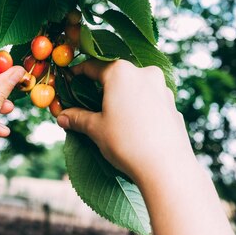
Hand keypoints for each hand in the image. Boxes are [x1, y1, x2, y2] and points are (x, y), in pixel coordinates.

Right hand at [57, 60, 193, 186]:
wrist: (167, 168)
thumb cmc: (126, 143)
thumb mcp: (96, 128)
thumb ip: (77, 118)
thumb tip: (62, 117)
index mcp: (122, 73)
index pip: (93, 66)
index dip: (77, 74)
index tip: (68, 83)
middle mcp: (145, 74)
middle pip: (116, 75)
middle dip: (101, 88)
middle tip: (87, 104)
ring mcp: (163, 89)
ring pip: (135, 87)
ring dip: (121, 98)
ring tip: (110, 118)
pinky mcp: (173, 106)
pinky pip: (150, 102)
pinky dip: (138, 109)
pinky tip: (132, 127)